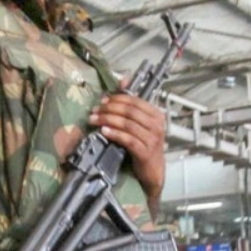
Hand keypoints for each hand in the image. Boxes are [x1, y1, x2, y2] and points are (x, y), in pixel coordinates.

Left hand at [88, 78, 166, 201]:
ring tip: (94, 120)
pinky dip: (114, 134)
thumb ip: (132, 104)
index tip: (102, 100)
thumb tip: (123, 80)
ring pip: (127, 124)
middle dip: (109, 109)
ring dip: (108, 120)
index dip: (117, 99)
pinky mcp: (145, 152)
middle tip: (94, 110)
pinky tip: (104, 131)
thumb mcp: (140, 123)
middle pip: (130, 111)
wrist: (153, 170)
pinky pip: (127, 139)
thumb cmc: (145, 144)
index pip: (135, 101)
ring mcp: (152, 139)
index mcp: (156, 115)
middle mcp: (157, 125)